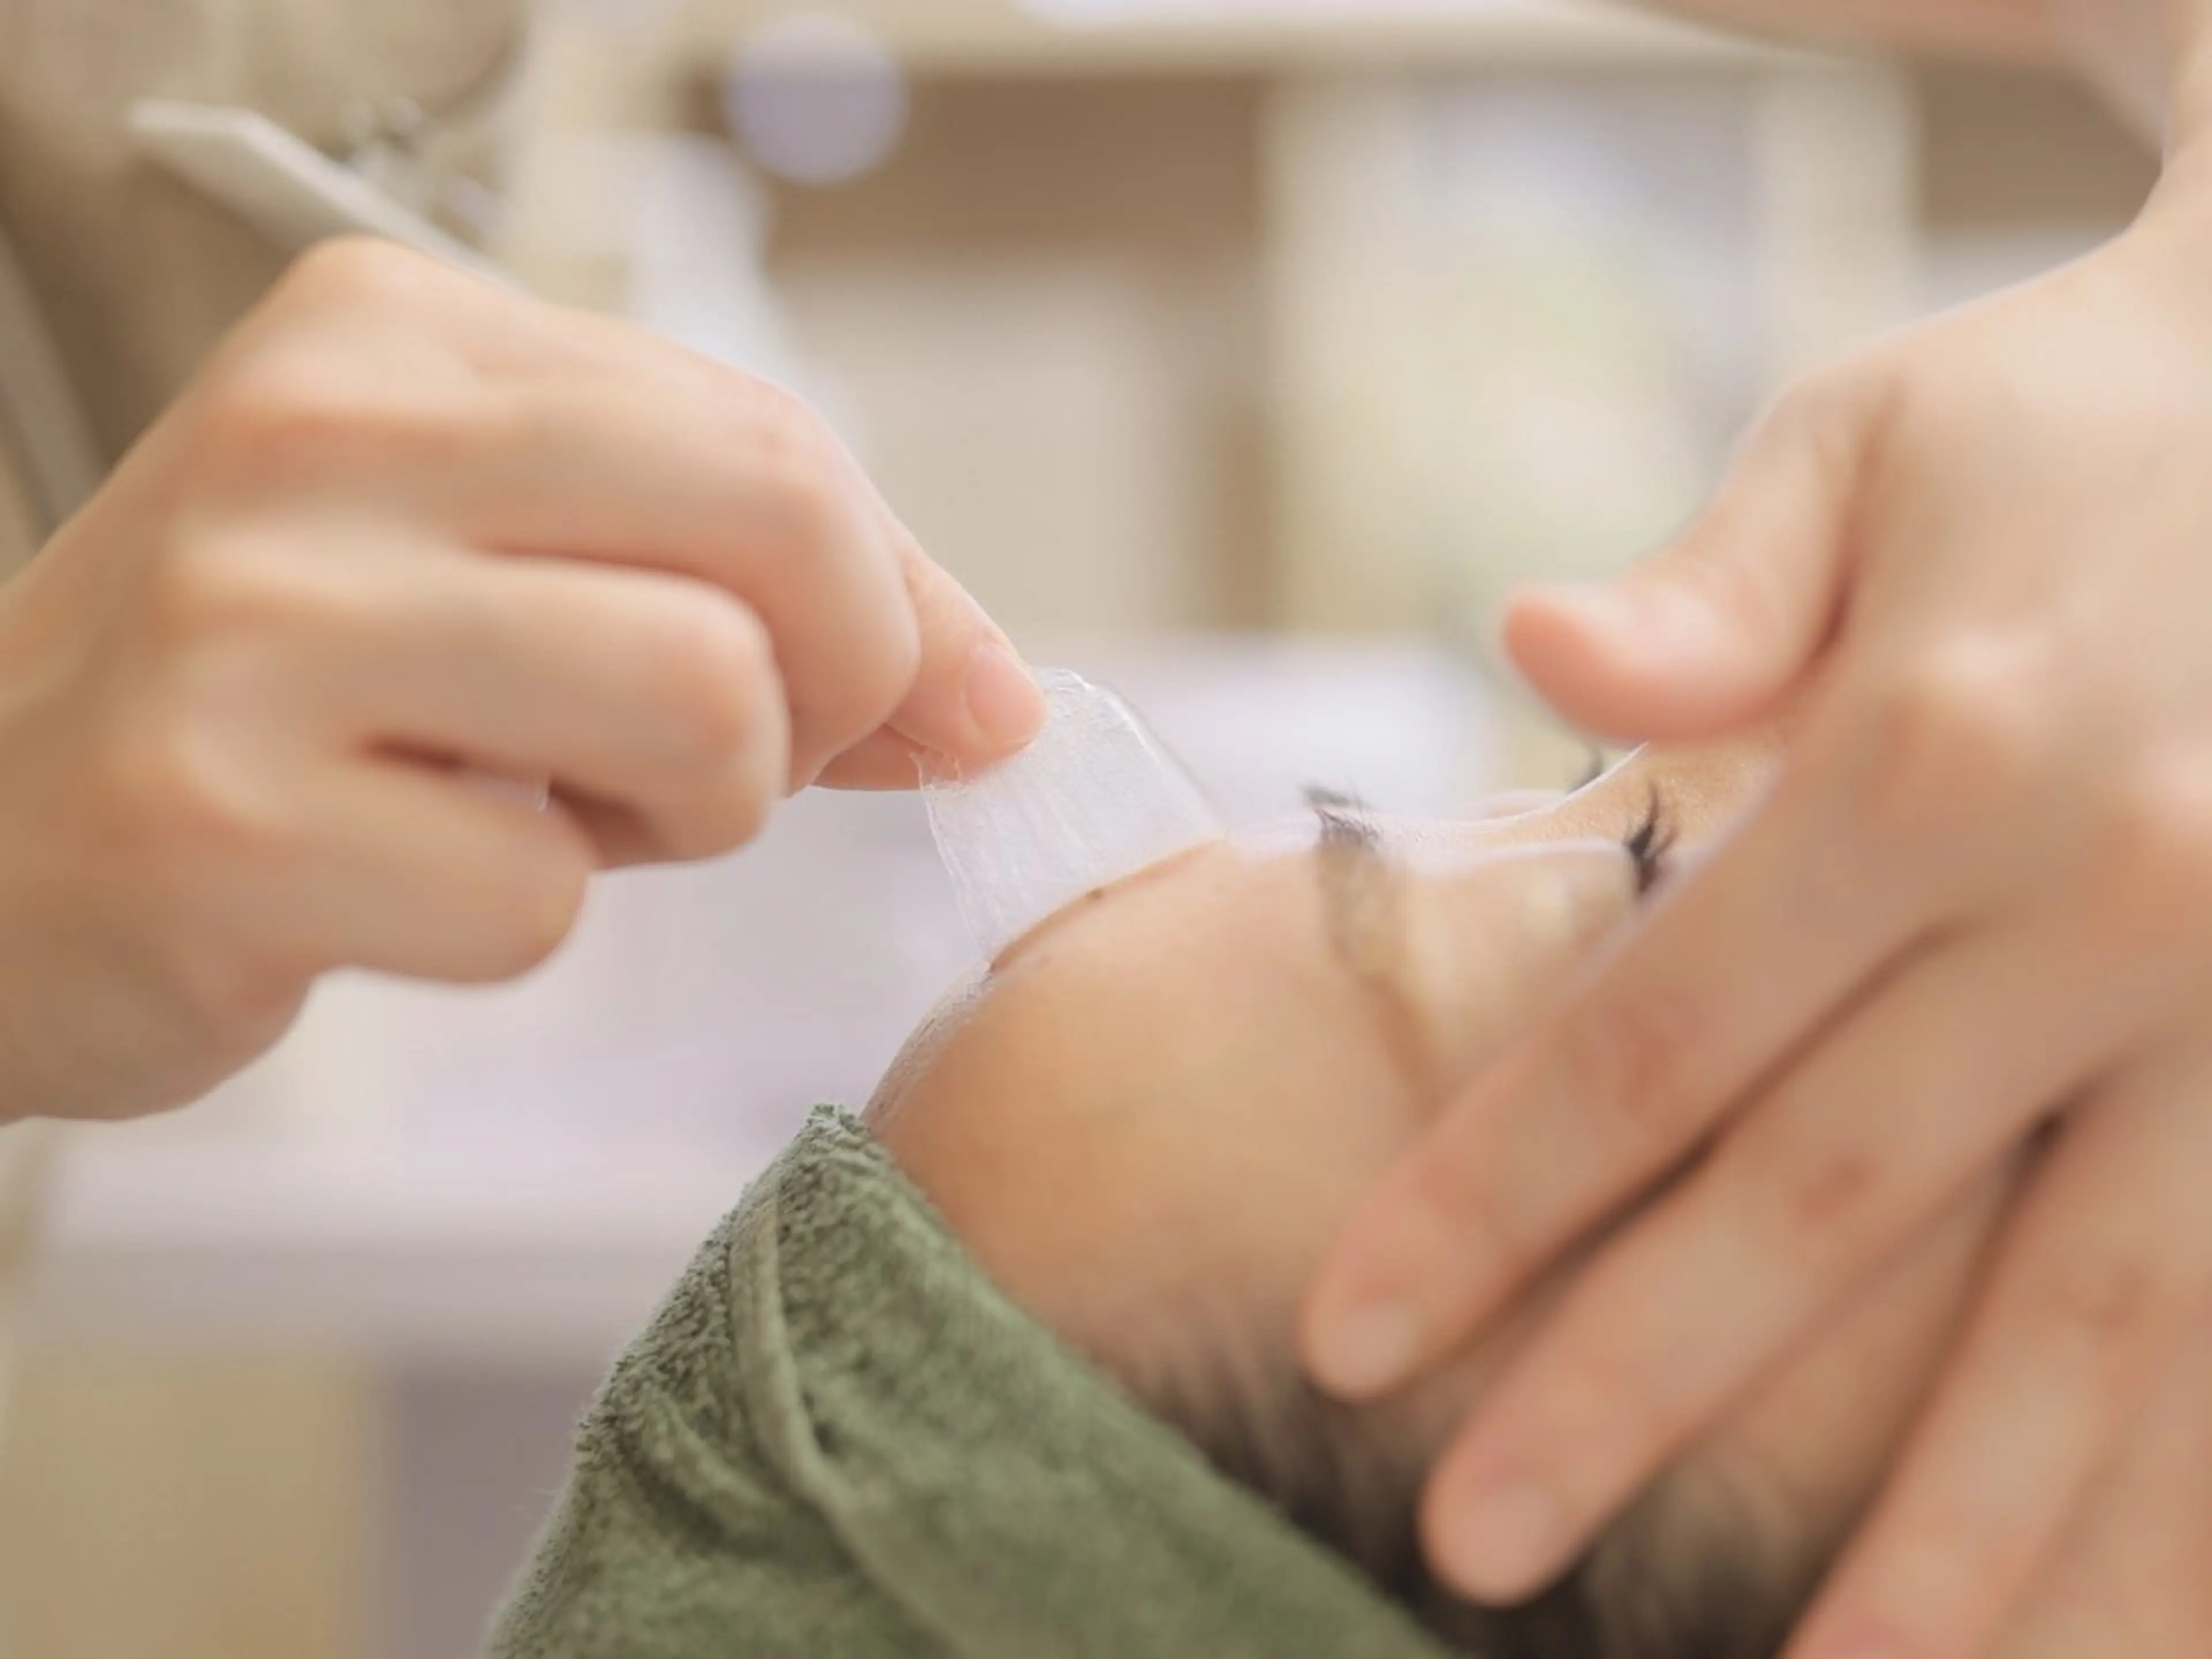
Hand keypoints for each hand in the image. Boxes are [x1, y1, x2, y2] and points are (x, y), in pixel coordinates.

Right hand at [0, 237, 1042, 1123]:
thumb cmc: (289, 705)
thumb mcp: (518, 576)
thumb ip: (771, 599)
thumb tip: (1005, 704)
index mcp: (400, 330)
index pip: (776, 438)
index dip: (873, 604)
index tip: (852, 700)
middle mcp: (319, 434)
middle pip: (783, 521)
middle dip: (829, 687)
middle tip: (729, 760)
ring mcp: (253, 623)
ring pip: (701, 703)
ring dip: (685, 814)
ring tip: (550, 812)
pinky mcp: (215, 821)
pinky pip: (539, 896)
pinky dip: (517, 921)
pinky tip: (400, 883)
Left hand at [1302, 187, 2211, 1658]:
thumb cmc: (2072, 422)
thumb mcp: (1872, 443)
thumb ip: (1707, 589)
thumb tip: (1515, 643)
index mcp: (1931, 754)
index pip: (1651, 1037)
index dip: (1484, 1199)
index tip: (1351, 1336)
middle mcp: (2101, 899)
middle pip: (1823, 1207)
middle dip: (1636, 1393)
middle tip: (1468, 1551)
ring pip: (2093, 1323)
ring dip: (1952, 1530)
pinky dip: (2176, 1475)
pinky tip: (2101, 1614)